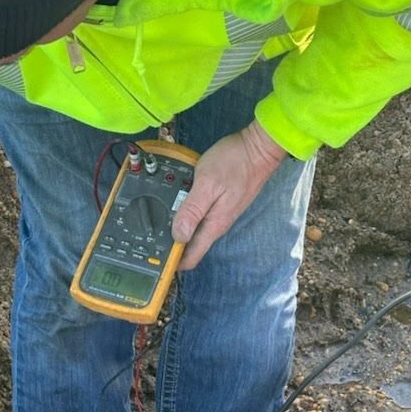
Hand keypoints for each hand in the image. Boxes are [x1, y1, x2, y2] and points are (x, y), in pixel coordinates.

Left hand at [171, 119, 287, 268]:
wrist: (259, 148)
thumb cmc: (235, 162)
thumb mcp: (207, 183)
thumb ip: (192, 210)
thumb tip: (178, 235)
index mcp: (214, 225)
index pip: (192, 257)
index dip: (174, 263)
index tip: (156, 260)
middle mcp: (217, 223)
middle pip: (191, 245)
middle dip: (172, 245)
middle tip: (151, 238)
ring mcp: (220, 213)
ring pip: (194, 229)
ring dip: (178, 226)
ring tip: (159, 220)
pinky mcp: (220, 203)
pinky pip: (200, 215)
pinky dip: (187, 213)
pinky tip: (177, 202)